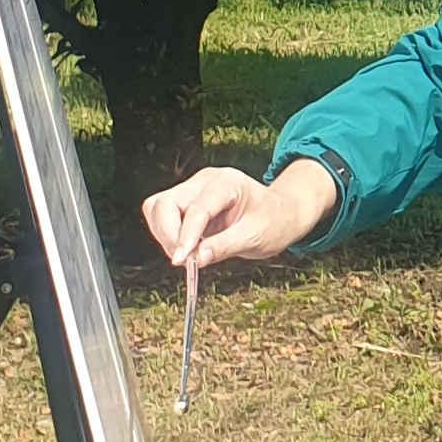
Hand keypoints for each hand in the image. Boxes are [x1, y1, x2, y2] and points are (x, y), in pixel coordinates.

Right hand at [140, 159, 333, 276]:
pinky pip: (163, 214)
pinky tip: (186, 247)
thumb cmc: (275, 220)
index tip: (181, 259)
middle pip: (166, 202)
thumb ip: (224, 247)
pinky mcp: (188, 200)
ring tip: (187, 255)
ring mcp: (194, 188)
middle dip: (168, 234)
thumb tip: (196, 259)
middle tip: (182, 260)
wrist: (283, 214)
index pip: (196, 209)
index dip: (185, 235)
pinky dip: (168, 233)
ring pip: (158, 207)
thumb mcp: (256, 237)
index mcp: (228, 183)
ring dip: (165, 235)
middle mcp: (207, 181)